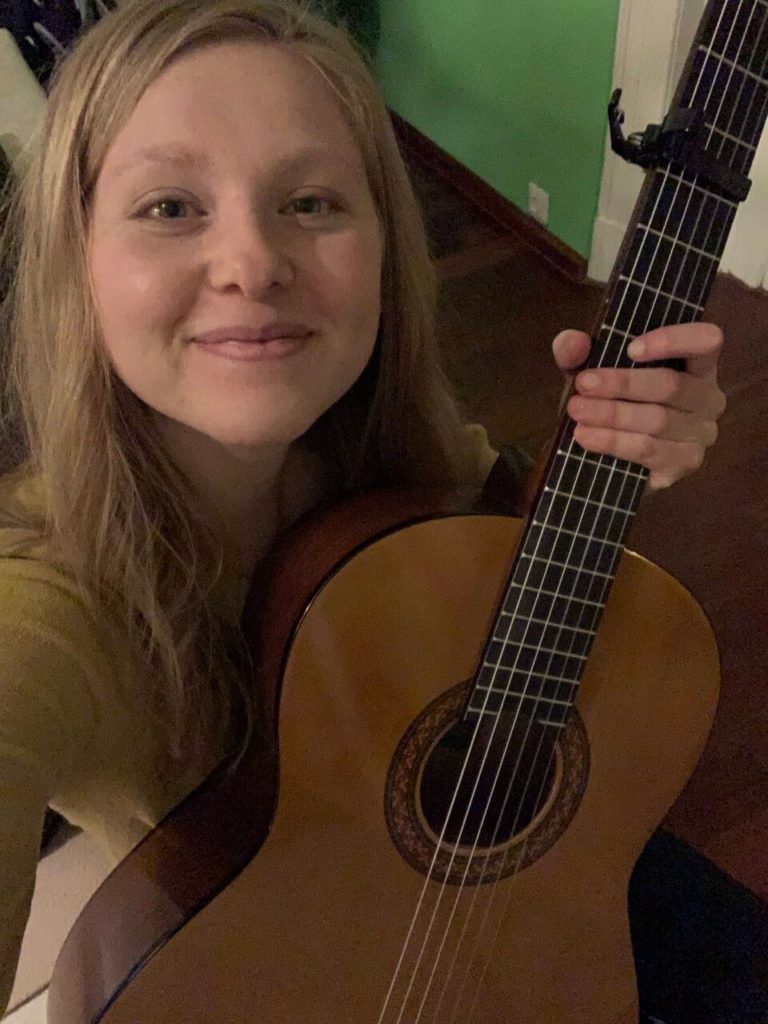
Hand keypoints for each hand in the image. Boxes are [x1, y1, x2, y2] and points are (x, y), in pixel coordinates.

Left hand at [551, 323, 725, 490]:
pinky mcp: (685, 463)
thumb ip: (578, 354)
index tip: (631, 348)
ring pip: (658, 420)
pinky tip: (586, 437)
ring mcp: (701, 434)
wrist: (610, 458)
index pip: (706, 341)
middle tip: (583, 385)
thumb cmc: (611, 403)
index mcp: (695, 364)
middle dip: (622, 384)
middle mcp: (707, 398)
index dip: (673, 340)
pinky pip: (649, 450)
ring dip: (612, 415)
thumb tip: (570, 343)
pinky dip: (614, 442)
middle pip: (671, 385)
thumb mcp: (590, 373)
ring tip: (577, 411)